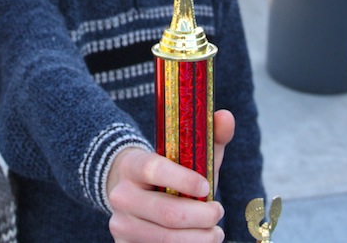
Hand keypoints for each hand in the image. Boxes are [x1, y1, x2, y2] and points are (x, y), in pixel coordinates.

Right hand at [106, 109, 235, 242]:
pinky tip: (197, 240)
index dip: (185, 180)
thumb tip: (226, 117)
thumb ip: (208, 135)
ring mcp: (120, 222)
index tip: (207, 187)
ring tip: (214, 233)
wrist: (130, 192)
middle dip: (204, 216)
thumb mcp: (185, 154)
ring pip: (167, 239)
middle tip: (219, 212)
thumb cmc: (167, 174)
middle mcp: (121, 194)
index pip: (155, 169)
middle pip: (169, 213)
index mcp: (132, 164)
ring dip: (200, 239)